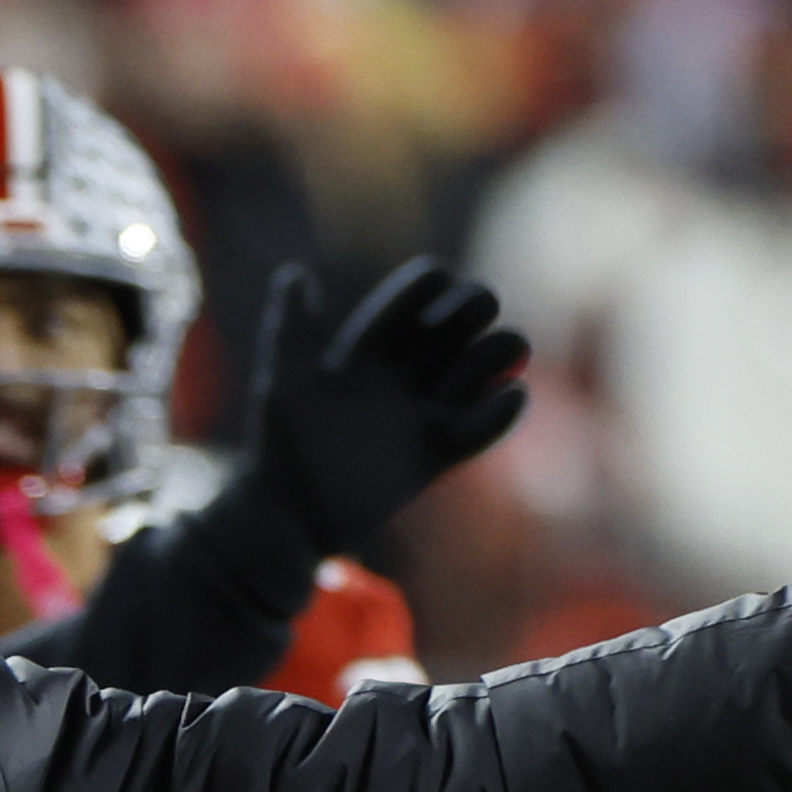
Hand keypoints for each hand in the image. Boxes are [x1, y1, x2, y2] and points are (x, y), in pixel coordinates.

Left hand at [227, 260, 528, 561]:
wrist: (290, 517)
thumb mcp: (283, 383)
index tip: (437, 279)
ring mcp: (419, 414)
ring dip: (496, 355)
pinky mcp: (434, 455)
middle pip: (451, 328)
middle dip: (473, 308)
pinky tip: (512, 396)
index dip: (424, 288)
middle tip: (483, 306)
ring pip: (474, 372)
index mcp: (365, 350)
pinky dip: (500, 415)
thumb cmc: (278, 445)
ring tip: (511, 349)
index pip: (406, 304)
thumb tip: (294, 274)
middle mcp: (398, 376)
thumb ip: (292, 330)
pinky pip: (478, 430)